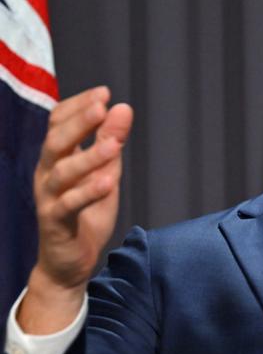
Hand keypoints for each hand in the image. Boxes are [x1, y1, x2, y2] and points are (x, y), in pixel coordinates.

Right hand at [18, 86, 132, 333]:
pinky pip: (68, 205)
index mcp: (56, 158)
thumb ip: (111, 142)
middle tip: (102, 106)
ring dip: (89, 157)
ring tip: (115, 145)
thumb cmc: (87, 211)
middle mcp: (47, 174)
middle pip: (56, 141)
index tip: (104, 92)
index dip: (78, 106)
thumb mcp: (105, 171)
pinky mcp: (56, 223)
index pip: (58, 123)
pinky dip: (88, 193)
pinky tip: (108, 182)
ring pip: (62, 173)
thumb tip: (123, 108)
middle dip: (79, 123)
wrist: (71, 261)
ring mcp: (49, 198)